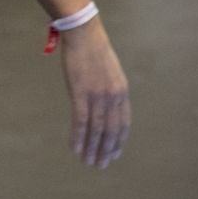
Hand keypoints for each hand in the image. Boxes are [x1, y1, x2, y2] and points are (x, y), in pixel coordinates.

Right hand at [59, 18, 129, 167]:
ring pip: (97, 130)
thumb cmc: (93, 49)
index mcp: (122, 92)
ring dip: (92, 148)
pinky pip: (81, 121)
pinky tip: (75, 148)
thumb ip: (108, 88)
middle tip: (100, 165)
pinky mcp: (80, 93)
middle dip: (105, 150)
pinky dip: (78, 137)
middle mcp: (113, 97)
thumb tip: (104, 102)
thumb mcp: (108, 70)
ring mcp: (98, 96)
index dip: (118, 141)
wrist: (83, 33)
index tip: (113, 154)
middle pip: (111, 131)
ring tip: (88, 162)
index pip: (123, 123)